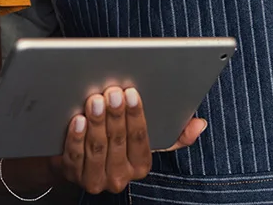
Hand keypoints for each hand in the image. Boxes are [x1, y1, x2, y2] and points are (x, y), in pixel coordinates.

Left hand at [53, 86, 206, 193]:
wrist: (77, 165)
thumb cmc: (116, 147)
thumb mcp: (144, 142)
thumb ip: (174, 135)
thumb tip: (199, 124)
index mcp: (141, 166)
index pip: (141, 139)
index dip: (135, 116)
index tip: (131, 93)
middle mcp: (120, 177)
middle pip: (118, 142)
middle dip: (116, 115)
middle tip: (113, 92)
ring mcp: (96, 179)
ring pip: (97, 149)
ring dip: (97, 123)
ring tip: (95, 100)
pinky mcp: (73, 175)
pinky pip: (75, 156)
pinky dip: (76, 137)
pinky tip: (77, 119)